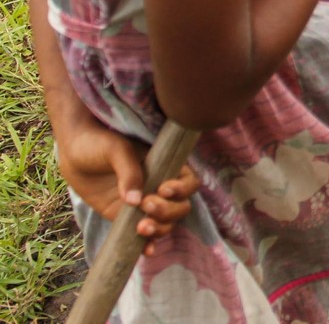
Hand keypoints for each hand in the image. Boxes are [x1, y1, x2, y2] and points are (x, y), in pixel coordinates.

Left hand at [58, 122, 200, 255]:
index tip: (162, 189)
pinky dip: (148, 244)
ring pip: (166, 223)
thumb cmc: (99, 143)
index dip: (182, 190)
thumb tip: (134, 201)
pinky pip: (144, 234)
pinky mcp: (127, 217)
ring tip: (140, 227)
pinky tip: (146, 250)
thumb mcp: (116, 150)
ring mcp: (144, 204)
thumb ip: (128, 172)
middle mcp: (160, 187)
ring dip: (160, 229)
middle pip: (181, 207)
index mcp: (166, 166)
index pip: (189, 182)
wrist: (74, 154)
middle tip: (145, 205)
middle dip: (167, 211)